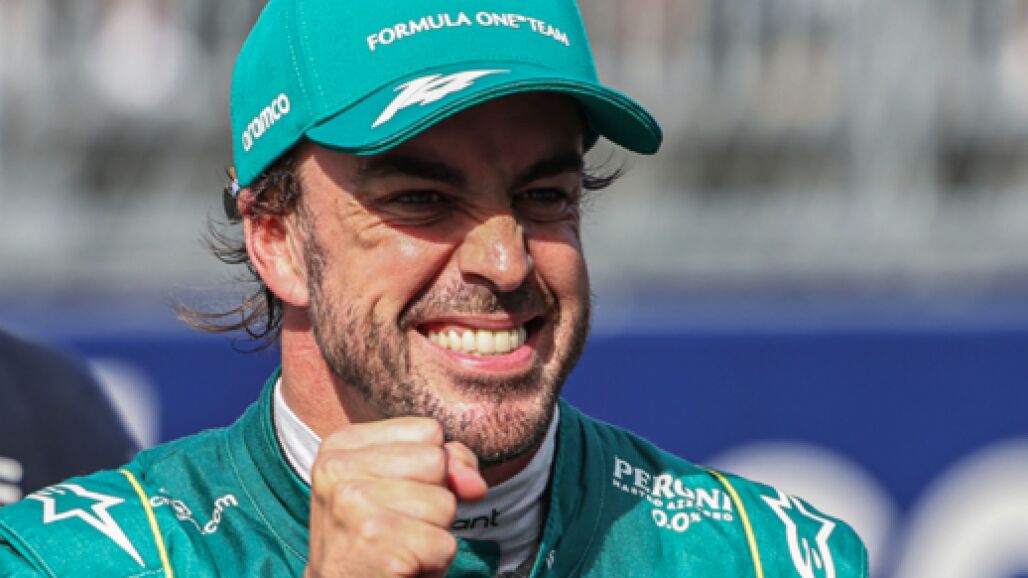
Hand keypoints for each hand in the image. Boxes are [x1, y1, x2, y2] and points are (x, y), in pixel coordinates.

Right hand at [304, 418, 487, 577]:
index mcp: (341, 445)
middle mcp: (338, 468)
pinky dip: (433, 563)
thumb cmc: (378, 538)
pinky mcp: (374, 542)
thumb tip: (475, 484)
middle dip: (433, 499)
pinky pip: (444, 544)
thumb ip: (446, 464)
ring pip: (445, 504)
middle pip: (436, 463)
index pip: (429, 431)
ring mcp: (352, 503)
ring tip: (399, 546)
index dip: (431, 470)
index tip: (397, 497)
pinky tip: (401, 568)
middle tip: (398, 526)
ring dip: (433, 533)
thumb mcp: (405, 486)